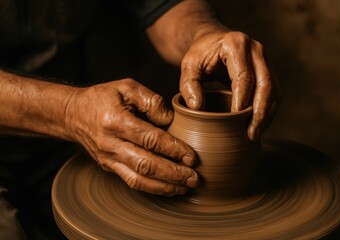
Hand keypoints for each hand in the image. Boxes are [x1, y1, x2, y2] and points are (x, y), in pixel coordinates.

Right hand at [65, 79, 197, 195]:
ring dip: (164, 186)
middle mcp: (110, 143)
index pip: (150, 139)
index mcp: (116, 120)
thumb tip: (171, 119)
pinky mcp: (108, 167)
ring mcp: (108, 158)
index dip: (173, 149)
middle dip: (172, 174)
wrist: (73, 114)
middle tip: (195, 178)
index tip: (192, 156)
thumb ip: (151, 100)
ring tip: (185, 187)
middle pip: (146, 164)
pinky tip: (169, 188)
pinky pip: (131, 181)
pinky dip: (152, 188)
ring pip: (138, 179)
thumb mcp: (127, 87)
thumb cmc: (102, 97)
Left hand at [180, 31, 281, 140]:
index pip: (244, 76)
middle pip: (266, 83)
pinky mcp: (268, 69)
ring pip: (274, 89)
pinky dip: (268, 110)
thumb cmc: (200, 54)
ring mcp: (265, 59)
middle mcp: (256, 49)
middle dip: (260, 112)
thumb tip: (197, 107)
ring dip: (267, 114)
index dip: (242, 99)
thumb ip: (189, 84)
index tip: (236, 118)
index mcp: (236, 44)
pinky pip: (274, 91)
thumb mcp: (188, 65)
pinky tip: (258, 124)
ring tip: (255, 134)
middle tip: (252, 134)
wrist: (212, 41)